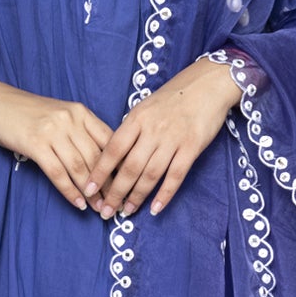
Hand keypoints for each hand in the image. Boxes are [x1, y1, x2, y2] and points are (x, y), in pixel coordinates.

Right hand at [0, 80, 112, 210]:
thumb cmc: (30, 113)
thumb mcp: (61, 115)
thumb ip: (82, 131)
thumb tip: (103, 161)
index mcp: (81, 112)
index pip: (109, 140)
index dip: (120, 165)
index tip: (127, 184)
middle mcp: (70, 120)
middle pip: (96, 157)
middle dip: (108, 184)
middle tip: (115, 203)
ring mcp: (53, 131)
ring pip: (79, 167)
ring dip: (91, 191)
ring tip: (99, 208)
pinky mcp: (35, 144)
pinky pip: (58, 173)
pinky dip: (70, 191)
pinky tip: (78, 203)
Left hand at [84, 56, 241, 218]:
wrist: (207, 85)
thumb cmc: (172, 97)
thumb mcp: (145, 107)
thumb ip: (131, 130)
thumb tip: (114, 155)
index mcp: (136, 119)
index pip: (112, 149)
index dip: (99, 171)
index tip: (88, 188)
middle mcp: (152, 130)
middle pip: (129, 167)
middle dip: (115, 192)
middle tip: (106, 211)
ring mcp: (172, 139)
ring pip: (150, 174)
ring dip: (137, 196)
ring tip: (127, 211)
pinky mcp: (192, 148)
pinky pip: (175, 176)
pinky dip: (164, 194)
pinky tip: (155, 208)